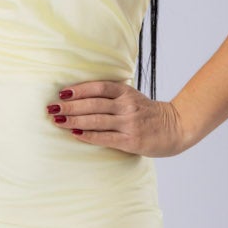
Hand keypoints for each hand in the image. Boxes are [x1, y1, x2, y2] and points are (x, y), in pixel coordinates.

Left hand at [49, 80, 187, 156]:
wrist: (175, 128)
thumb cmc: (148, 114)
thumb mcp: (133, 98)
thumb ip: (113, 95)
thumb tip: (81, 97)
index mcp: (126, 92)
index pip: (99, 87)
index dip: (79, 89)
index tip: (62, 93)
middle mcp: (127, 106)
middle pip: (93, 104)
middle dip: (70, 106)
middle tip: (51, 107)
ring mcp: (129, 123)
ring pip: (96, 120)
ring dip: (74, 120)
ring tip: (57, 120)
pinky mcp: (130, 140)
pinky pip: (104, 137)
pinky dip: (88, 135)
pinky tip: (74, 134)